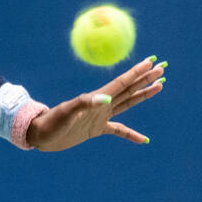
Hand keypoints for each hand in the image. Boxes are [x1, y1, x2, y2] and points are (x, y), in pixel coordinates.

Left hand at [26, 56, 165, 151]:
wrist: (40, 135)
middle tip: (161, 69)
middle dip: (144, 79)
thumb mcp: (67, 112)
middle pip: (128, 89)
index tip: (151, 62)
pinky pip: (119, 130)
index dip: (136, 72)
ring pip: (127, 103)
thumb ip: (84, 103)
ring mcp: (100, 116)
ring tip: (159, 86)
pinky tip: (143, 140)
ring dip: (143, 95)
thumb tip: (105, 99)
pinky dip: (131, 134)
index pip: (121, 82)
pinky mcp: (96, 129)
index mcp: (96, 97)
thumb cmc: (51, 122)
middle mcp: (101, 104)